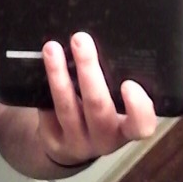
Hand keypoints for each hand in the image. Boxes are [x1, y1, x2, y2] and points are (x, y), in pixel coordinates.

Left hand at [38, 32, 156, 166]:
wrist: (74, 145)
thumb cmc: (102, 115)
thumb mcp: (117, 105)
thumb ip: (116, 81)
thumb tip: (104, 35)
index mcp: (127, 128)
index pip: (142, 125)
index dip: (138, 107)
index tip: (129, 84)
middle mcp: (105, 138)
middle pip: (97, 106)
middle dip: (88, 69)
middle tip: (80, 39)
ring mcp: (78, 142)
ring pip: (66, 107)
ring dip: (58, 74)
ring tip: (52, 48)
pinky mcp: (53, 141)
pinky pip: (46, 111)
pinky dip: (44, 86)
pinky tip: (40, 66)